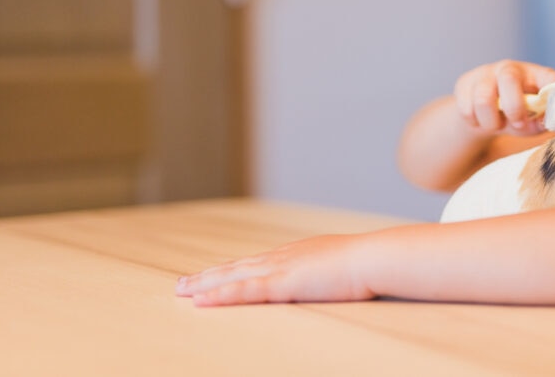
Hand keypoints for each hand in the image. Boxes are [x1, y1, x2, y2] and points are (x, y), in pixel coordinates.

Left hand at [175, 235, 371, 305]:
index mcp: (295, 254)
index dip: (232, 269)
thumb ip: (328, 271)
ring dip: (205, 284)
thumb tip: (330, 276)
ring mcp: (280, 269)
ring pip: (233, 277)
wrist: (373, 258)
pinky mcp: (282, 284)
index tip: (213, 274)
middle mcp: (282, 258)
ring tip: (182, 290)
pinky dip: (221, 295)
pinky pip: (244, 292)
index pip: (255, 263)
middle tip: (182, 283)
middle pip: (236, 267)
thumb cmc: (366, 264)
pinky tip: (201, 301)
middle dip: (209, 276)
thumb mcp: (342, 267)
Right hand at [453, 60, 554, 133]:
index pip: (549, 76)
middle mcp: (509, 69)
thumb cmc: (513, 115)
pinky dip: (474, 123)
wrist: (482, 115)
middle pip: (509, 78)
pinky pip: (466, 109)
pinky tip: (479, 121)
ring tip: (495, 126)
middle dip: (514, 106)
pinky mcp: (464, 83)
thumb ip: (541, 122)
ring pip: (483, 100)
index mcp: (533, 76)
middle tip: (518, 123)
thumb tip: (551, 122)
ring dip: (491, 122)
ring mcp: (485, 74)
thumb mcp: (531, 121)